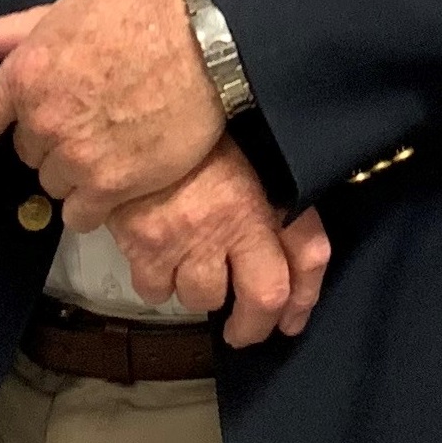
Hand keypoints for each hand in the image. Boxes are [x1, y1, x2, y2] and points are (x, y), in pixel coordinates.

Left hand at [0, 0, 223, 217]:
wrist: (203, 47)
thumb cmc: (138, 21)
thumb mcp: (69, 11)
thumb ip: (16, 31)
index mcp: (26, 74)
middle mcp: (44, 120)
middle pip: (28, 153)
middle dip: (51, 140)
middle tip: (90, 113)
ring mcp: (77, 156)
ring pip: (55, 184)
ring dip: (76, 171)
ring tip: (114, 139)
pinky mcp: (111, 185)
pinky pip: (83, 213)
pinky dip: (97, 201)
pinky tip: (122, 172)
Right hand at [109, 142, 331, 347]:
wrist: (132, 112)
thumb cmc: (194, 127)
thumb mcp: (246, 147)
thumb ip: (273, 191)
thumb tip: (291, 232)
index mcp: (267, 192)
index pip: (309, 254)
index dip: (306, 295)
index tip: (292, 317)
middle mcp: (235, 222)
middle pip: (263, 299)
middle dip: (254, 325)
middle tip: (243, 330)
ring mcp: (189, 239)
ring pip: (202, 298)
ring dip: (200, 291)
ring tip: (194, 268)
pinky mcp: (145, 247)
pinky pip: (156, 291)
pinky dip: (158, 283)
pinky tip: (159, 260)